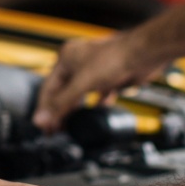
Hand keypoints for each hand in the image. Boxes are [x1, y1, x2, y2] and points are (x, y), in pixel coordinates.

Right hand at [33, 35, 165, 131]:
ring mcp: (94, 71)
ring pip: (78, 95)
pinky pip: (97, 95)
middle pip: (62, 92)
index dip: (44, 108)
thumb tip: (43, 118)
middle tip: (53, 130)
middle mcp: (78, 64)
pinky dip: (95, 105)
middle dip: (57, 111)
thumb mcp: (82, 83)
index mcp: (66, 59)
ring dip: (73, 110)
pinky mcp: (109, 79)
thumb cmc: (114, 58)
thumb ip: (61, 103)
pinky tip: (94, 114)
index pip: (48, 88)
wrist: (142, 55)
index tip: (41, 125)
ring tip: (67, 126)